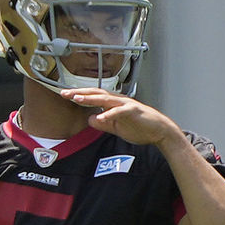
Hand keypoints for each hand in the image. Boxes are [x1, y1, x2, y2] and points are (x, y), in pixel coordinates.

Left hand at [60, 88, 180, 146]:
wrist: (160, 131)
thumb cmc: (140, 127)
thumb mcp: (116, 127)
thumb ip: (103, 123)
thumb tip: (90, 119)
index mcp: (113, 103)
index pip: (93, 96)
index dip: (79, 95)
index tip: (65, 95)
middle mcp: (118, 100)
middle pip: (96, 93)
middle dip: (80, 92)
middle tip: (65, 93)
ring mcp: (126, 104)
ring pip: (105, 98)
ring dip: (90, 98)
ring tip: (77, 98)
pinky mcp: (134, 111)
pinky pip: (119, 111)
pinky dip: (109, 114)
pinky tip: (99, 117)